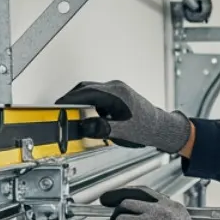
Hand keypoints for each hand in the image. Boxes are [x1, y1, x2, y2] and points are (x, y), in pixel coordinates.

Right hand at [56, 80, 190, 153]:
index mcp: (116, 94)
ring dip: (81, 101)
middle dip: (72, 98)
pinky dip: (90, 103)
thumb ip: (101, 128)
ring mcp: (118, 90)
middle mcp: (116, 88)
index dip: (69, 99)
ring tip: (75, 114)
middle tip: (62, 110)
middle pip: (86, 88)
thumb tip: (85, 126)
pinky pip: (98, 95)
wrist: (161, 128)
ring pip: (91, 91)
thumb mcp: (121, 132)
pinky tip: (91, 115)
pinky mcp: (119, 95)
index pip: (86, 92)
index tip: (58, 105)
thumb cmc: (146, 129)